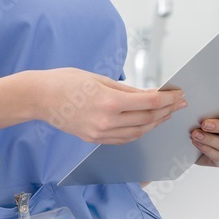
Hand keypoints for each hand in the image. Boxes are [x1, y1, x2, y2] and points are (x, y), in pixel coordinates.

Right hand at [36, 68, 186, 144]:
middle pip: (147, 119)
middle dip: (166, 111)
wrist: (40, 98)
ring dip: (155, 123)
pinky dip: (138, 131)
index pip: (149, 103)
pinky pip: (124, 138)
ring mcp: (100, 133)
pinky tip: (146, 124)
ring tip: (166, 114)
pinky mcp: (94, 139)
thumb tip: (149, 95)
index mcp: (109, 102)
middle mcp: (106, 121)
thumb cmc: (66, 82)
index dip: (167, 99)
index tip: (178, 94)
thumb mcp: (100, 78)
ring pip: (138, 132)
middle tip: (178, 102)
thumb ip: (127, 90)